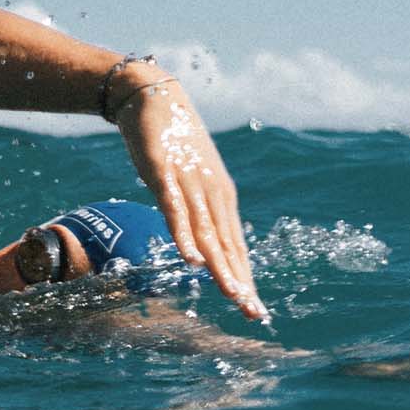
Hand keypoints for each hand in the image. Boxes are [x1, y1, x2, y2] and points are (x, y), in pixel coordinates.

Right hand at [113, 75, 266, 321]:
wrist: (155, 98)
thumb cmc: (171, 141)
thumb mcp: (187, 178)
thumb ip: (193, 208)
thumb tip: (196, 237)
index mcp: (221, 197)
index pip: (235, 245)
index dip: (244, 277)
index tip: (254, 307)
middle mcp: (213, 194)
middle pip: (228, 245)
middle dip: (240, 280)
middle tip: (253, 312)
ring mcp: (190, 185)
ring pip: (208, 234)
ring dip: (221, 267)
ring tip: (233, 295)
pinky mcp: (164, 176)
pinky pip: (176, 212)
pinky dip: (185, 237)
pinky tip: (193, 259)